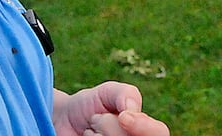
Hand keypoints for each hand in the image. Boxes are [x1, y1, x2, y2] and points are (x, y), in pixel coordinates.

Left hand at [53, 81, 168, 135]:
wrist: (61, 120)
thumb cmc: (90, 105)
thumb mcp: (109, 91)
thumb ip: (126, 94)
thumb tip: (132, 111)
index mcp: (144, 130)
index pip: (160, 133)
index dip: (144, 126)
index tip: (123, 116)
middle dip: (111, 126)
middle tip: (96, 119)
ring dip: (97, 135)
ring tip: (90, 130)